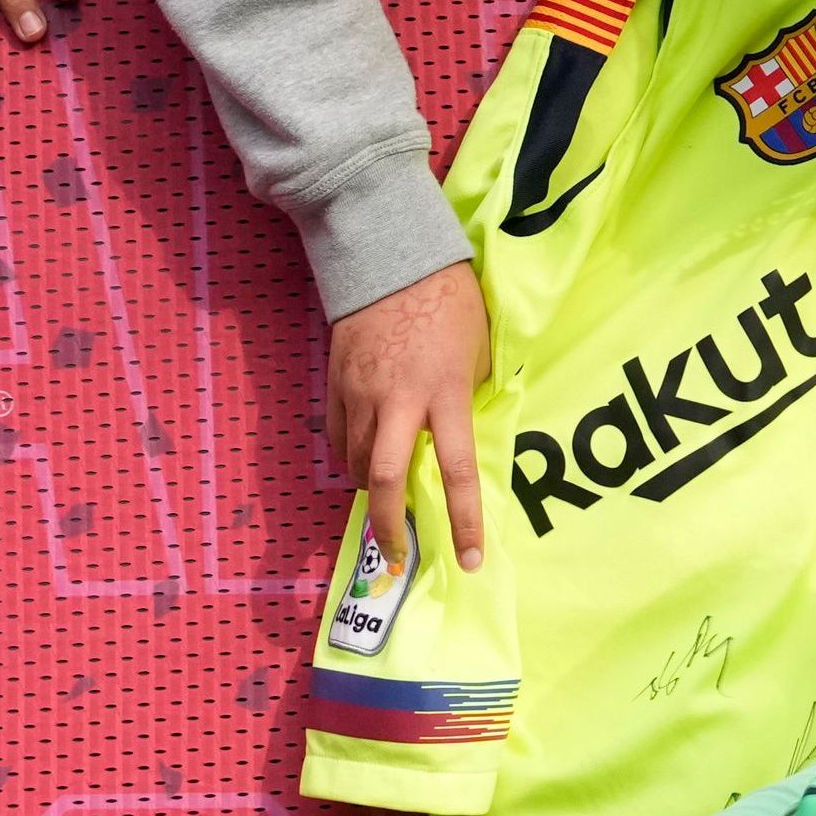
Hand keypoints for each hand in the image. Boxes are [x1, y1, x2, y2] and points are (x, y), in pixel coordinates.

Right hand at [333, 262, 490, 573]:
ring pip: (360, 463)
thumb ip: (468, 396)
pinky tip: (363, 465)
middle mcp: (400, 400)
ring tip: (388, 505)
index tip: (471, 559)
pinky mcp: (336, 384)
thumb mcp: (478, 349)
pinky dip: (352, 460)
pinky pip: (340, 439)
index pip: (457, 469)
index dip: (464, 521)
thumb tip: (459, 436)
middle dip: (391, 527)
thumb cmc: (449, 300)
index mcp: (445, 392)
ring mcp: (361, 394)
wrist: (390, 256)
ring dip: (374, 492)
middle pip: (387, 481)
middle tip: (399, 556)